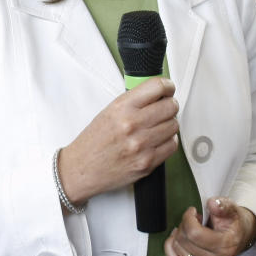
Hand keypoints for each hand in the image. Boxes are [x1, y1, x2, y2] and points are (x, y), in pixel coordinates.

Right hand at [57, 78, 177, 205]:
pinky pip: (172, 145)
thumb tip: (157, 94)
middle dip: (169, 105)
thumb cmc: (93, 142)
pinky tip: (157, 140)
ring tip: (157, 127)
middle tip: (163, 108)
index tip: (168, 89)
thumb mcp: (108, 112)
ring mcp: (141, 144)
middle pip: (171, 106)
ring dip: (168, 124)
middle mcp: (132, 124)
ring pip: (174, 125)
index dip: (167, 86)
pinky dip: (168, 141)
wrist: (82, 168)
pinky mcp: (148, 162)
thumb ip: (133, 102)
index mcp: (121, 107)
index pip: (157, 86)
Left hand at [164, 197, 255, 255]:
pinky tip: (178, 239)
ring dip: (180, 235)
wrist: (239, 238)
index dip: (188, 217)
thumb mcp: (231, 209)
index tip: (193, 212)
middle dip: (184, 224)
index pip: (194, 232)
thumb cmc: (233, 223)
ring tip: (192, 231)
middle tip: (194, 221)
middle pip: (184, 239)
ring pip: (177, 247)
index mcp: (226, 246)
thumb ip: (222, 205)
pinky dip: (171, 248)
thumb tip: (213, 204)